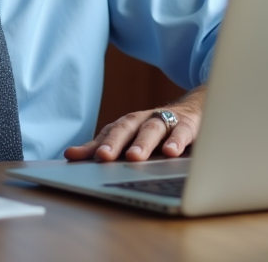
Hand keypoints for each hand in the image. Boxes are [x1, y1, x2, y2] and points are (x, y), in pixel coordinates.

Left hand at [64, 86, 205, 162]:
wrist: (196, 109)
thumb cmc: (158, 131)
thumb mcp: (132, 139)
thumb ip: (104, 147)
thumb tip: (70, 155)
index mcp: (129, 124)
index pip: (107, 133)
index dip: (92, 144)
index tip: (74, 156)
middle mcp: (144, 119)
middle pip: (127, 128)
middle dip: (114, 143)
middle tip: (104, 157)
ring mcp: (166, 120)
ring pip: (152, 128)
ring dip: (143, 142)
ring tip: (135, 157)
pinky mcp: (189, 123)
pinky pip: (182, 130)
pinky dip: (176, 140)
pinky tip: (171, 152)